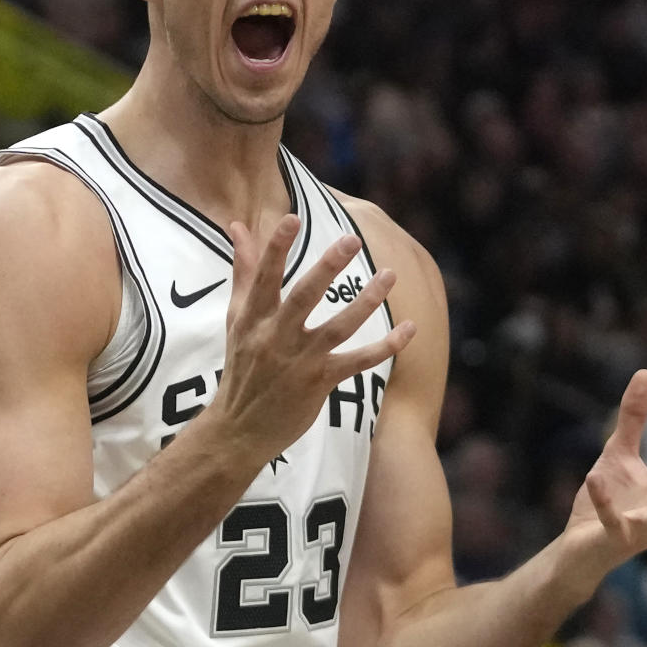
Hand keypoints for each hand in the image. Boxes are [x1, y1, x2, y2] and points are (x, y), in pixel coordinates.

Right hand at [213, 214, 414, 465]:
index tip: (293, 219)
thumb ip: (244, 271)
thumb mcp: (237, 318)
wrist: (238, 428)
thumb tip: (238, 226)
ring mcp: (299, 361)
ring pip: (338, 327)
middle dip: (328, 267)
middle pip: (304, 297)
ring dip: (366, 301)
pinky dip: (386, 346)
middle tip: (352, 239)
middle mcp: (276, 337)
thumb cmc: (242, 366)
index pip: (264, 277)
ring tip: (389, 275)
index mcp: (254, 318)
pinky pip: (358, 361)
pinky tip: (409, 329)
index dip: (276, 248)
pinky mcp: (320, 383)